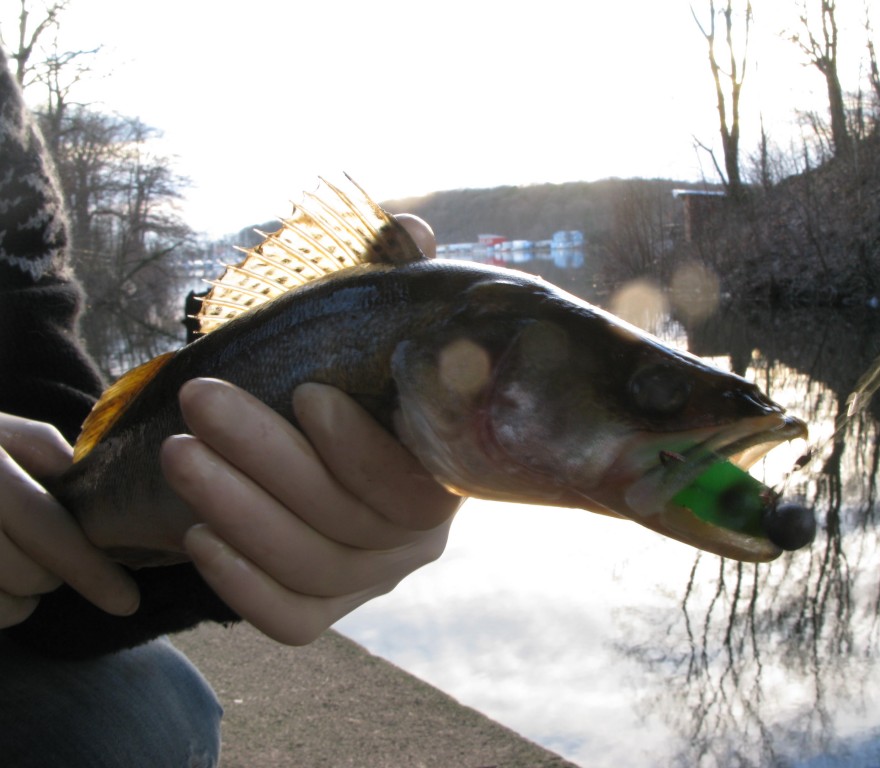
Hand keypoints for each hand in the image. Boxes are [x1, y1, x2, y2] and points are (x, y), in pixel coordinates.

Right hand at [0, 413, 139, 627]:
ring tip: (10, 567)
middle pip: (29, 574)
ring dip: (19, 601)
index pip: (47, 526)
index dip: (90, 568)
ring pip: (4, 606)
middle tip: (48, 561)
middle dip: (51, 577)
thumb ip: (46, 454)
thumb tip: (94, 494)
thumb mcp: (0, 433)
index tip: (127, 601)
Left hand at [158, 207, 457, 644]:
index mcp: (443, 477)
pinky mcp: (324, 609)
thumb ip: (399, 282)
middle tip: (199, 400)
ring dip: (238, 513)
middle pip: (344, 522)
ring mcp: (369, 580)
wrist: (336, 452)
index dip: (360, 450)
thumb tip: (407, 230)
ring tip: (179, 453)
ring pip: (308, 567)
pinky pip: (291, 620)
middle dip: (266, 461)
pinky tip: (195, 538)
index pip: (410, 486)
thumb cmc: (362, 380)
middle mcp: (416, 542)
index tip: (306, 393)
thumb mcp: (382, 327)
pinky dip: (243, 588)